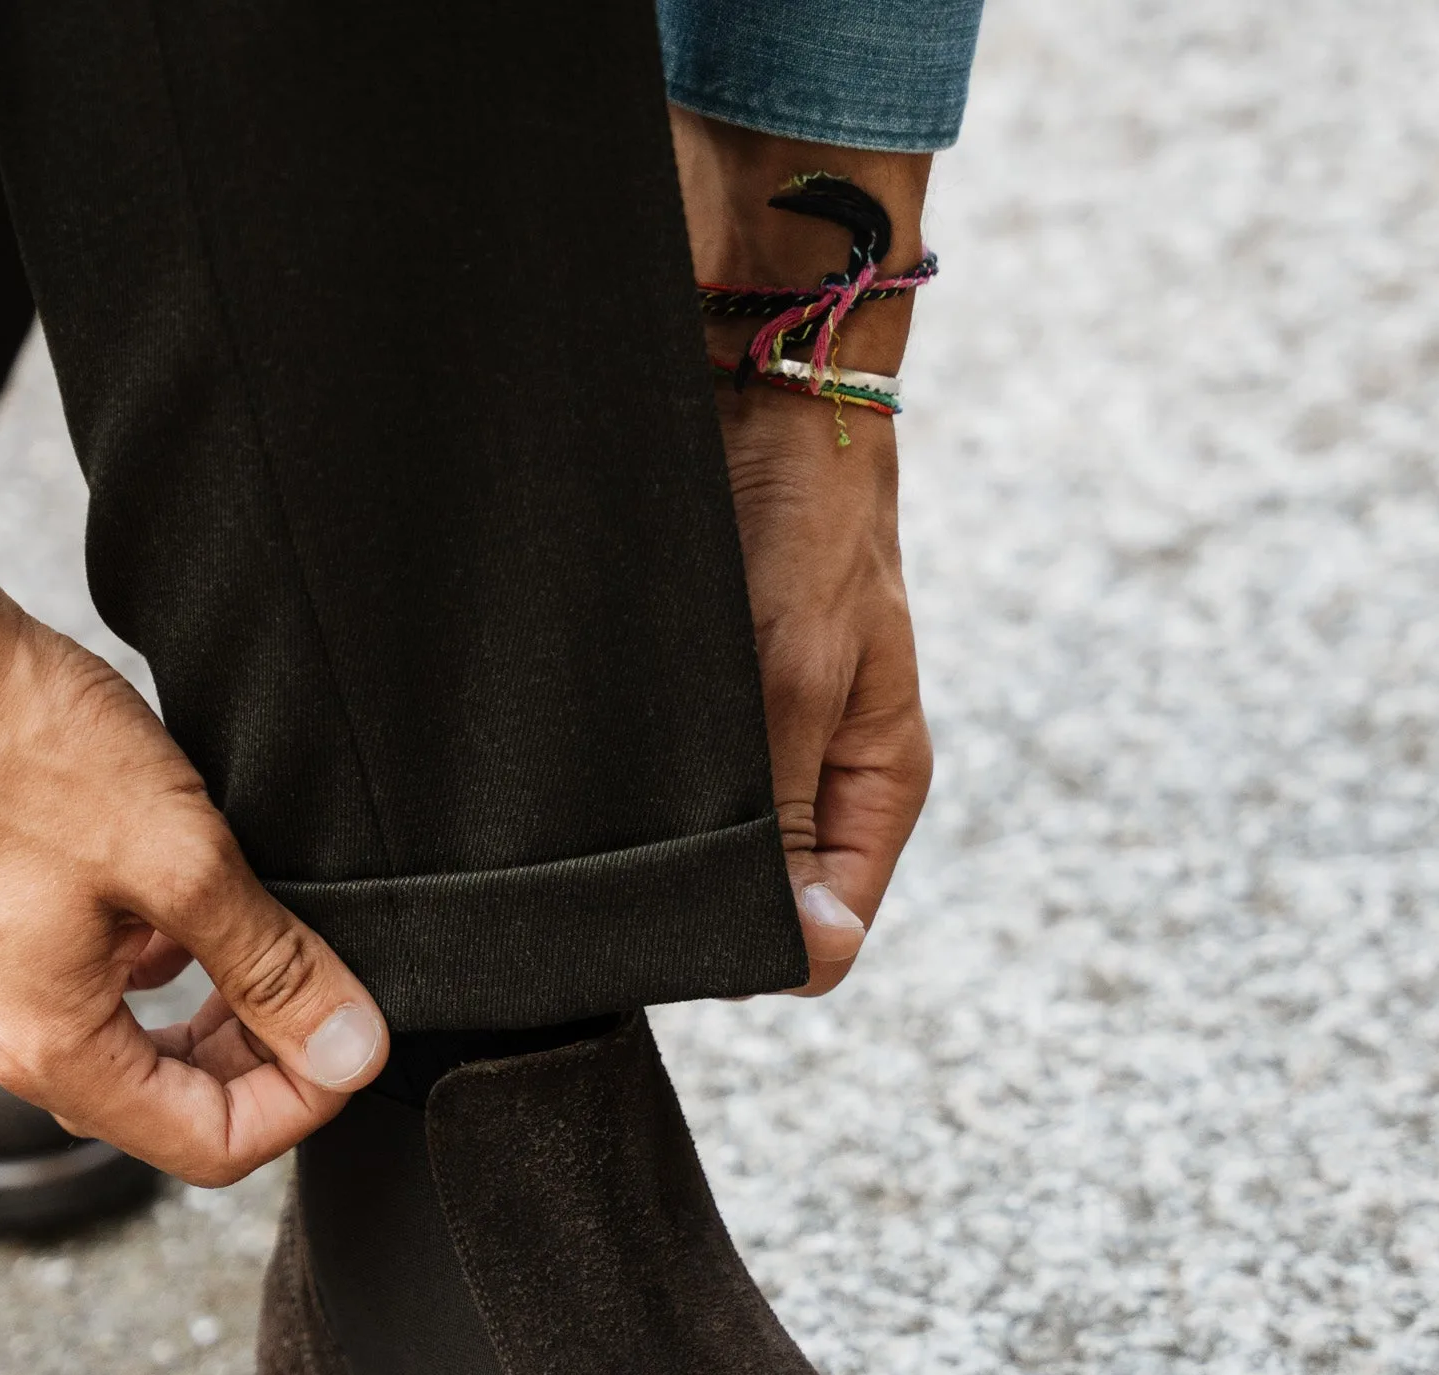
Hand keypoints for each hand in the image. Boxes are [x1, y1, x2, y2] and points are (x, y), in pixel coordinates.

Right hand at [0, 443, 386, 1185]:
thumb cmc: (21, 745)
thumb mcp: (182, 860)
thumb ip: (275, 968)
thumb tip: (351, 1050)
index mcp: (49, 1048)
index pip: (211, 1148)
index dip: (303, 1104)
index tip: (351, 1037)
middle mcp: (5, 1041)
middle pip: (172, 1109)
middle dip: (263, 1062)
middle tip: (325, 988)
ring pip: (134, 1051)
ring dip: (216, 1016)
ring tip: (270, 944)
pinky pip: (93, 996)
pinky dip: (160, 973)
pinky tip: (189, 910)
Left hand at [672, 110, 935, 996]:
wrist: (748, 354)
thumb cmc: (798, 505)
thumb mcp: (797, 674)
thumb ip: (784, 815)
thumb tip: (801, 955)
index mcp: (873, 783)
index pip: (823, 935)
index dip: (757, 950)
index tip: (679, 925)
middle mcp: (812, 770)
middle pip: (752, 896)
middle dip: (689, 893)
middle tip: (614, 867)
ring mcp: (747, 732)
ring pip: (687, 837)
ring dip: (639, 833)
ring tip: (586, 806)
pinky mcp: (684, 689)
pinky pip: (643, 770)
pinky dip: (608, 774)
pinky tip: (565, 759)